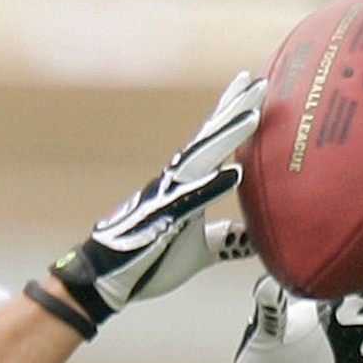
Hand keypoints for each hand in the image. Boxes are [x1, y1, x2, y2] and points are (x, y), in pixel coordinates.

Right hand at [51, 72, 264, 323]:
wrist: (104, 280)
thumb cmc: (150, 262)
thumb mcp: (201, 250)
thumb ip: (228, 238)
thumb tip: (259, 238)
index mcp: (182, 186)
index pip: (209, 143)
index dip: (229, 114)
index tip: (251, 87)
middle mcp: (172, 184)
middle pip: (206, 140)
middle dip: (231, 110)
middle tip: (259, 82)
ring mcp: (164, 199)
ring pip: (198, 159)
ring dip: (225, 136)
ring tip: (252, 115)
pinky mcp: (160, 221)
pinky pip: (190, 200)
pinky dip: (212, 185)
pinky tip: (235, 173)